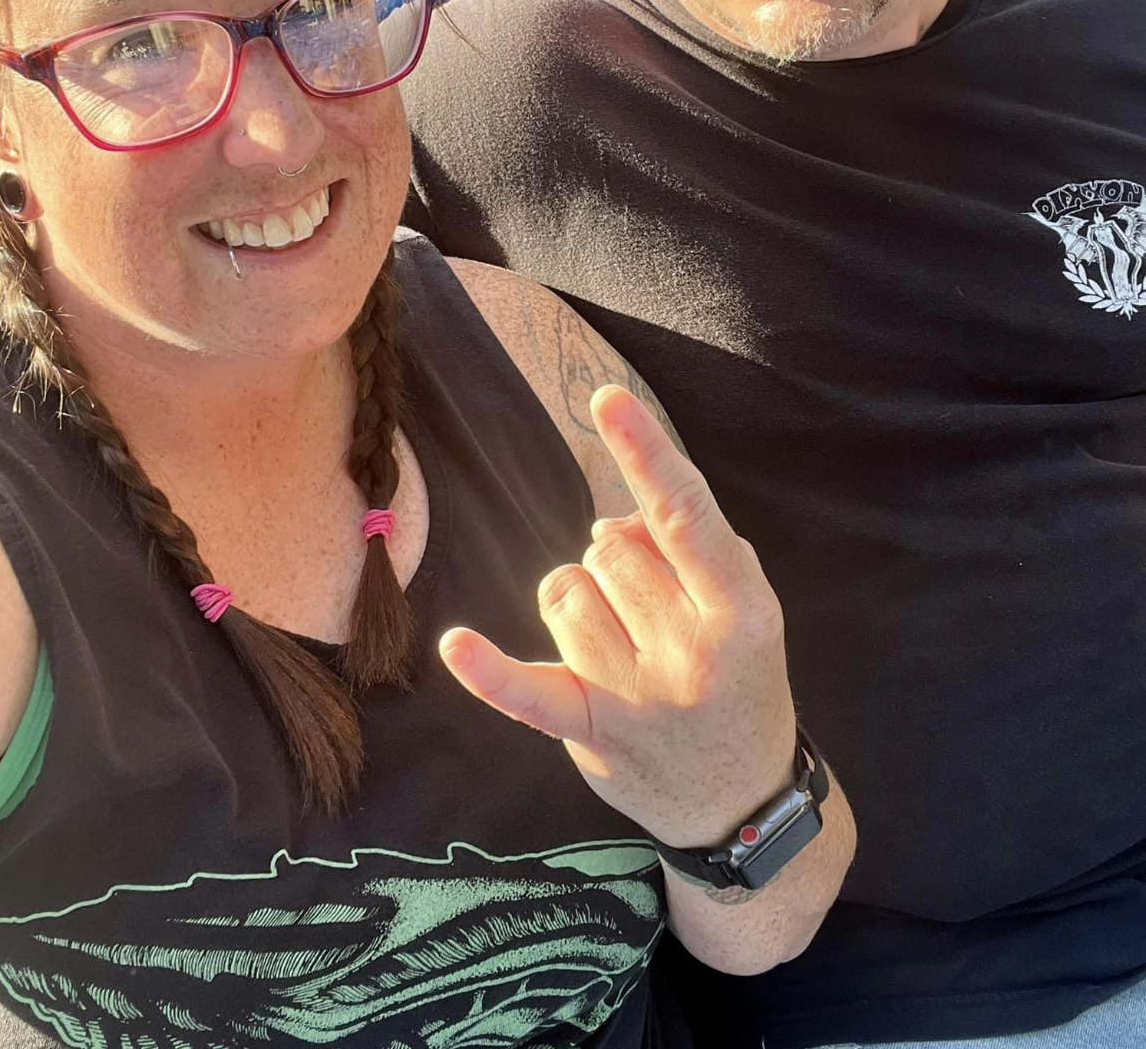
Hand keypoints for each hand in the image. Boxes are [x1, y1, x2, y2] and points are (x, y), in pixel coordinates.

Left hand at [439, 385, 797, 848]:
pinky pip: (529, 689)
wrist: (743, 804)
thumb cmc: (741, 678)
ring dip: (582, 599)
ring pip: (565, 590)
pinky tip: (456, 646)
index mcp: (740, 611)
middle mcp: (691, 654)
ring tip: (621, 641)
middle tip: (654, 607)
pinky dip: (490, 669)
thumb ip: (689, 545)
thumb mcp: (748, 606)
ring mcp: (638, 699)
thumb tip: (608, 521)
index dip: (645, 452)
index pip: (685, 516)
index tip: (606, 400)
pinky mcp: (590, 733)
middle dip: (620, 559)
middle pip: (609, 547)